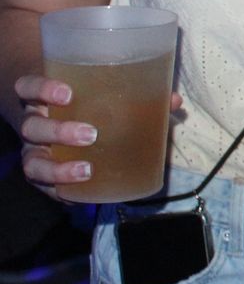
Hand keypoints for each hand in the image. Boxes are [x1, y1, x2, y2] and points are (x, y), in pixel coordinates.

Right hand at [13, 75, 181, 199]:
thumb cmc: (88, 106)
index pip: (28, 87)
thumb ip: (140, 97)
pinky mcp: (42, 177)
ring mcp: (34, 152)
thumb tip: (174, 101)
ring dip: (57, 169)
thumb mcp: (107, 97)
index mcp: (45, 98)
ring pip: (32, 162)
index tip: (67, 94)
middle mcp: (34, 124)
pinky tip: (77, 197)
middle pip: (32, 127)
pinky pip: (44, 188)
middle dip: (58, 131)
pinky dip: (60, 191)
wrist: (62, 126)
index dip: (41, 89)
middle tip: (90, 134)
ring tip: (86, 170)